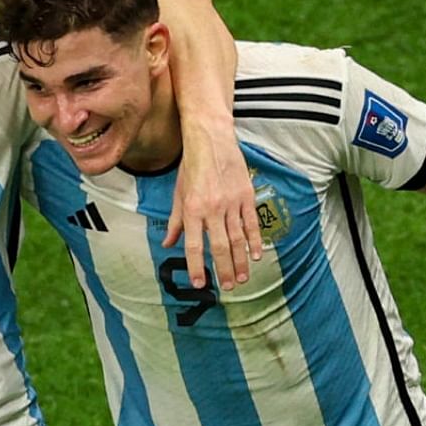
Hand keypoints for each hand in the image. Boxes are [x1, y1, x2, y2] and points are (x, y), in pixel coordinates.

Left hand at [164, 121, 262, 290]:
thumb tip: (168, 244)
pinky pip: (252, 223)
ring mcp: (231, 202)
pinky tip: (256, 255)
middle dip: (224, 270)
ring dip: (241, 261)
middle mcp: (212, 208)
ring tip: (242, 278)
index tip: (200, 283)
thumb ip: (176, 221)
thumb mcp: (178, 194)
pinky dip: (255, 240)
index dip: (196, 266)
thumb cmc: (192, 166)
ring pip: (237, 238)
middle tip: (228, 287)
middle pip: (219, 246)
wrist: (211, 139)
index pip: (193, 244)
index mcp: (192, 209)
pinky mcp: (246, 195)